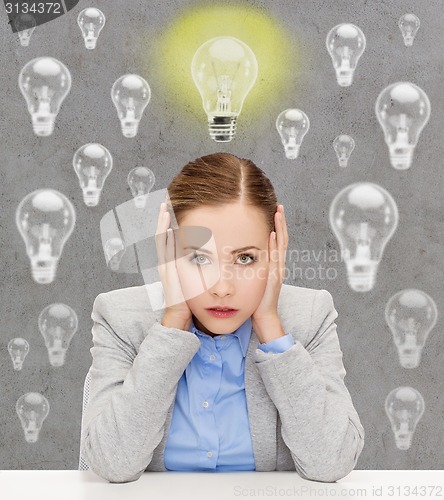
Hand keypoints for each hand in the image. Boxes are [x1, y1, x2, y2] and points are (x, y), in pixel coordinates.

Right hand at [155, 202, 192, 329]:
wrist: (179, 320)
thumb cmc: (189, 304)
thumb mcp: (194, 282)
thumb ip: (198, 270)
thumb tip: (210, 260)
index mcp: (173, 265)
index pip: (170, 239)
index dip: (170, 224)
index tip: (174, 209)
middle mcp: (167, 264)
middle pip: (163, 235)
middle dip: (165, 218)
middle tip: (166, 201)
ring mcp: (165, 267)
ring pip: (161, 240)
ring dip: (163, 224)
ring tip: (165, 208)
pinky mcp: (167, 273)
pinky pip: (164, 251)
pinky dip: (165, 238)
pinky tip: (168, 227)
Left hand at [252, 204, 288, 327]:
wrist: (263, 317)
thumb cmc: (257, 300)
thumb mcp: (254, 278)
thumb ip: (252, 266)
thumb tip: (243, 256)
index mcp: (274, 264)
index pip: (278, 240)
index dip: (277, 225)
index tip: (274, 211)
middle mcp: (278, 265)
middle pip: (282, 238)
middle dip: (281, 221)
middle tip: (279, 206)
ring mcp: (277, 270)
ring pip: (281, 245)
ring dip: (280, 228)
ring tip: (278, 213)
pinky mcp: (274, 277)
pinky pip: (276, 258)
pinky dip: (275, 245)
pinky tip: (272, 234)